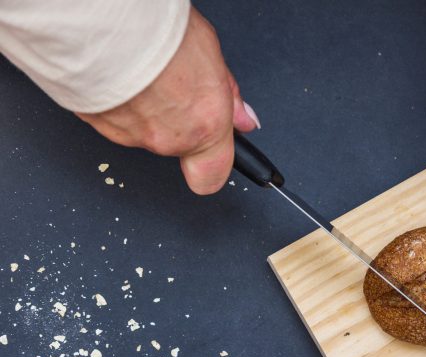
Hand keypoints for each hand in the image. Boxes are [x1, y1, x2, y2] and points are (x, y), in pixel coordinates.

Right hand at [76, 8, 257, 194]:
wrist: (101, 22)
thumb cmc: (155, 30)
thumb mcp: (211, 53)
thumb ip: (228, 95)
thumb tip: (243, 119)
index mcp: (205, 125)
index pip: (213, 177)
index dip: (214, 165)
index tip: (217, 148)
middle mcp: (167, 139)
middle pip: (177, 143)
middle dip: (179, 119)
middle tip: (175, 84)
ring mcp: (129, 134)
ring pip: (143, 129)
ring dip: (146, 107)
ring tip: (145, 71)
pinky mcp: (95, 123)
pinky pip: (113, 117)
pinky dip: (118, 99)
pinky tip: (120, 73)